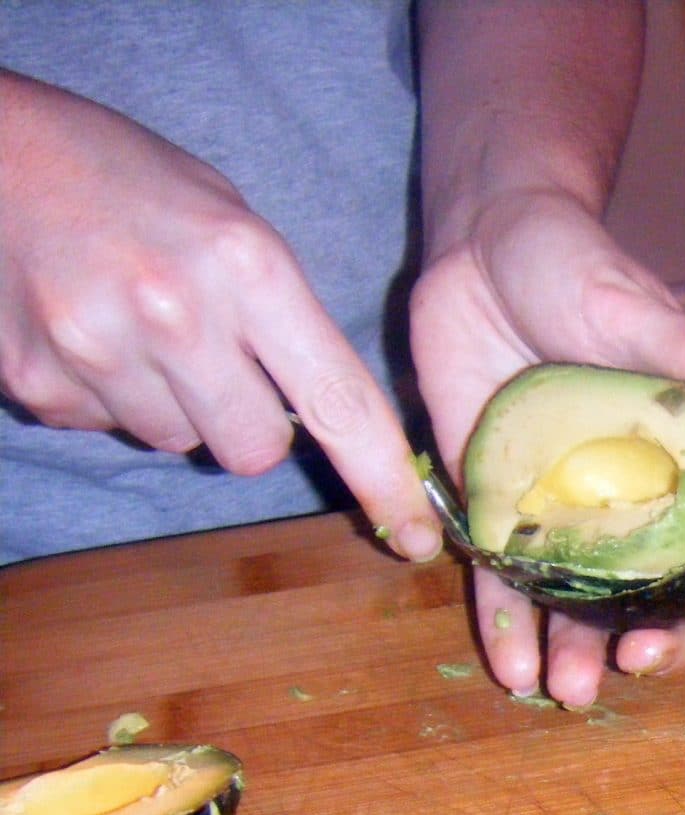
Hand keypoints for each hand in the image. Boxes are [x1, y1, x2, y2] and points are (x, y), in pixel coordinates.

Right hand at [0, 73, 440, 558]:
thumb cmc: (128, 180)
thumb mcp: (233, 221)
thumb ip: (284, 317)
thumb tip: (334, 418)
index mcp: (246, 266)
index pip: (340, 402)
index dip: (383, 478)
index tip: (416, 533)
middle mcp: (175, 313)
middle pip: (254, 451)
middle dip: (249, 426)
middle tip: (214, 361)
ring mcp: (97, 349)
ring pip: (177, 443)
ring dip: (171, 404)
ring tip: (135, 324)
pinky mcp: (34, 380)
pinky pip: (102, 427)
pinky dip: (103, 393)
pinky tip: (84, 327)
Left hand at [409, 190, 684, 706]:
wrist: (478, 248)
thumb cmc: (578, 269)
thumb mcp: (638, 314)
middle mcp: (637, 496)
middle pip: (664, 586)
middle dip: (660, 638)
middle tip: (640, 666)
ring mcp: (569, 509)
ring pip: (586, 598)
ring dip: (582, 651)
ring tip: (570, 693)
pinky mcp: (502, 507)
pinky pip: (508, 578)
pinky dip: (509, 624)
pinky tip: (511, 667)